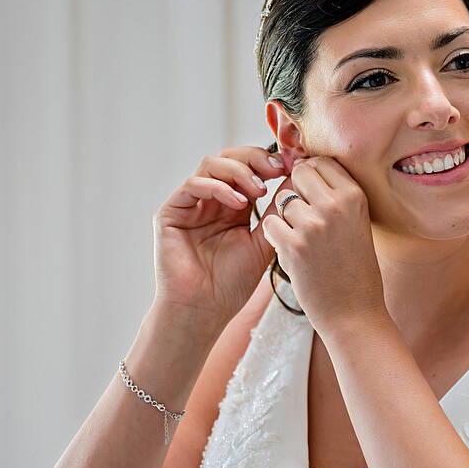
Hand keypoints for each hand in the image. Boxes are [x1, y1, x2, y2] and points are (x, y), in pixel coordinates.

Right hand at [153, 147, 280, 328]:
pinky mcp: (171, 212)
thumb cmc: (233, 283)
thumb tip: (298, 181)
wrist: (205, 310)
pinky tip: (238, 203)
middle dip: (256, 159)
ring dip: (239, 172)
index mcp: (234, 205)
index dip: (270, 162)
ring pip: (211, 164)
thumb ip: (277, 213)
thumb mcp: (265, 242)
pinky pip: (193, 185)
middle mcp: (211, 199)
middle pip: (230, 158)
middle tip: (277, 170)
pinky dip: (218, 187)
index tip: (292, 166)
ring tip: (259, 191)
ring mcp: (190, 204)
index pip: (250, 168)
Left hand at [259, 156, 385, 333]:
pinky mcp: (293, 245)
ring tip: (303, 240)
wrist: (354, 312)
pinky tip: (292, 251)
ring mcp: (313, 225)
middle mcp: (335, 205)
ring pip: (281, 200)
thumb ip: (337, 197)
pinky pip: (270, 224)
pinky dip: (276, 237)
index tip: (313, 195)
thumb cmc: (356, 270)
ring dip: (285, 217)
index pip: (322, 162)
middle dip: (296, 192)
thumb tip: (307, 169)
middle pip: (299, 174)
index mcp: (355, 196)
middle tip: (305, 217)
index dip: (312, 176)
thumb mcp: (358, 225)